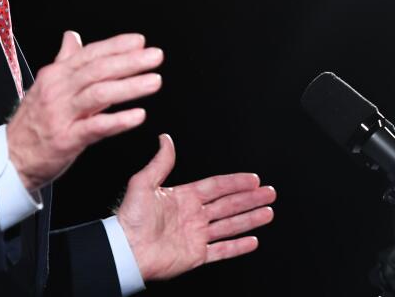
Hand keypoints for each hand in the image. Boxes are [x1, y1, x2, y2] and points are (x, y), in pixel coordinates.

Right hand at [6, 31, 162, 190]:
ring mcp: (62, 114)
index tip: (140, 41)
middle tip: (155, 57)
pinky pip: (95, 127)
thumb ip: (64, 60)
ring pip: (99, 94)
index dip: (116, 46)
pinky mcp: (66, 139)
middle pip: (98, 70)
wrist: (12, 157)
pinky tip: (138, 116)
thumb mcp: (46, 85)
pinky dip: (118, 120)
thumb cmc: (33, 121)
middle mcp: (58, 90)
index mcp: (56, 75)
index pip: (90, 54)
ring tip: (154, 81)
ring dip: (129, 87)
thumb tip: (73, 36)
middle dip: (130, 62)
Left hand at [115, 133, 275, 281]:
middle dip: (250, 198)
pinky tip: (252, 240)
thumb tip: (166, 139)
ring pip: (230, 225)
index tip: (253, 179)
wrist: (125, 250)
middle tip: (269, 193)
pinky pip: (221, 250)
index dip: (236, 182)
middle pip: (229, 204)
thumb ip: (160, 162)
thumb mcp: (143, 183)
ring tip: (268, 212)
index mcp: (183, 197)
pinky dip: (238, 247)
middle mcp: (193, 215)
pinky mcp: (195, 255)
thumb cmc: (129, 219)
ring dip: (250, 219)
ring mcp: (196, 236)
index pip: (217, 186)